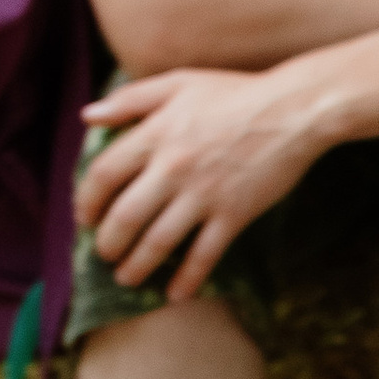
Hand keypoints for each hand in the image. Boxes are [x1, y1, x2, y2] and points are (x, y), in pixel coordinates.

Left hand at [77, 67, 323, 296]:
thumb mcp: (178, 83)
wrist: (294, 110)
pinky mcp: (234, 214)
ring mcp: (204, 194)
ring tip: (126, 278)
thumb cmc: (235, 93)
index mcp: (156, 134)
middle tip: (104, 254)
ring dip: (137, 266)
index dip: (87, 201)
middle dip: (107, 243)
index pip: (104, 175)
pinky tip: (176, 295)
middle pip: (125, 216)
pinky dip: (188, 279)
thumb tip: (87, 116)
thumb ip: (130, 99)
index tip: (85, 218)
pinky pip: (205, 255)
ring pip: (158, 242)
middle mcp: (173, 168)